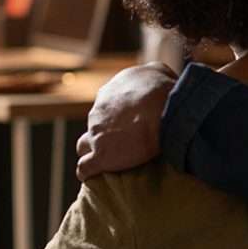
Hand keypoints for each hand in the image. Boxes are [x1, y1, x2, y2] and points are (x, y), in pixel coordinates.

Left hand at [76, 62, 177, 179]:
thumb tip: (159, 79)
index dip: (117, 116)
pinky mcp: (100, 156)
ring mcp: (96, 134)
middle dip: (105, 134)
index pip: (106, 105)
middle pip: (95, 125)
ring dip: (92, 152)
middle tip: (123, 143)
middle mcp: (98, 111)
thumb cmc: (164, 90)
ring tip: (107, 161)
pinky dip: (89, 172)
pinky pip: (85, 168)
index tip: (130, 124)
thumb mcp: (158, 71)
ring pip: (83, 145)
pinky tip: (96, 177)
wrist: (162, 109)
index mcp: (110, 91)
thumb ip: (153, 74)